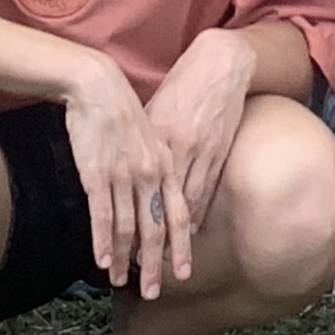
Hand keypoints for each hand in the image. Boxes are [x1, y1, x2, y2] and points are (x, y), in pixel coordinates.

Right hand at [60, 61, 185, 297]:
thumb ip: (158, 168)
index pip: (180, 214)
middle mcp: (150, 175)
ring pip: (128, 227)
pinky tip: (102, 261)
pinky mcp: (98, 174)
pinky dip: (102, 241)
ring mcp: (124, 175)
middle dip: (154, 265)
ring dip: (125, 260)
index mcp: (166, 166)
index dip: (181, 245)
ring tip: (120, 283)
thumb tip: (156, 196)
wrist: (98, 86)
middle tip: (153, 292)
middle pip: (156, 229)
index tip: (183, 271)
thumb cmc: (123, 111)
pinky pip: (103, 214)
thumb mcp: (152, 138)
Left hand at [142, 32, 256, 272]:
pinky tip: (188, 233)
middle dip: (149, 245)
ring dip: (173, 238)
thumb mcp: (154, 110)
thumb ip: (142, 140)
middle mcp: (174, 148)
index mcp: (152, 137)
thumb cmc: (181, 85)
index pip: (134, 190)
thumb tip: (125, 166)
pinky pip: (205, 191)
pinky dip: (195, 215)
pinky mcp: (219, 152)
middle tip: (140, 270)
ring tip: (164, 263)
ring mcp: (199, 151)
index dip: (123, 223)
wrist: (219, 64)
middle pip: (158, 207)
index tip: (114, 250)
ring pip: (183, 207)